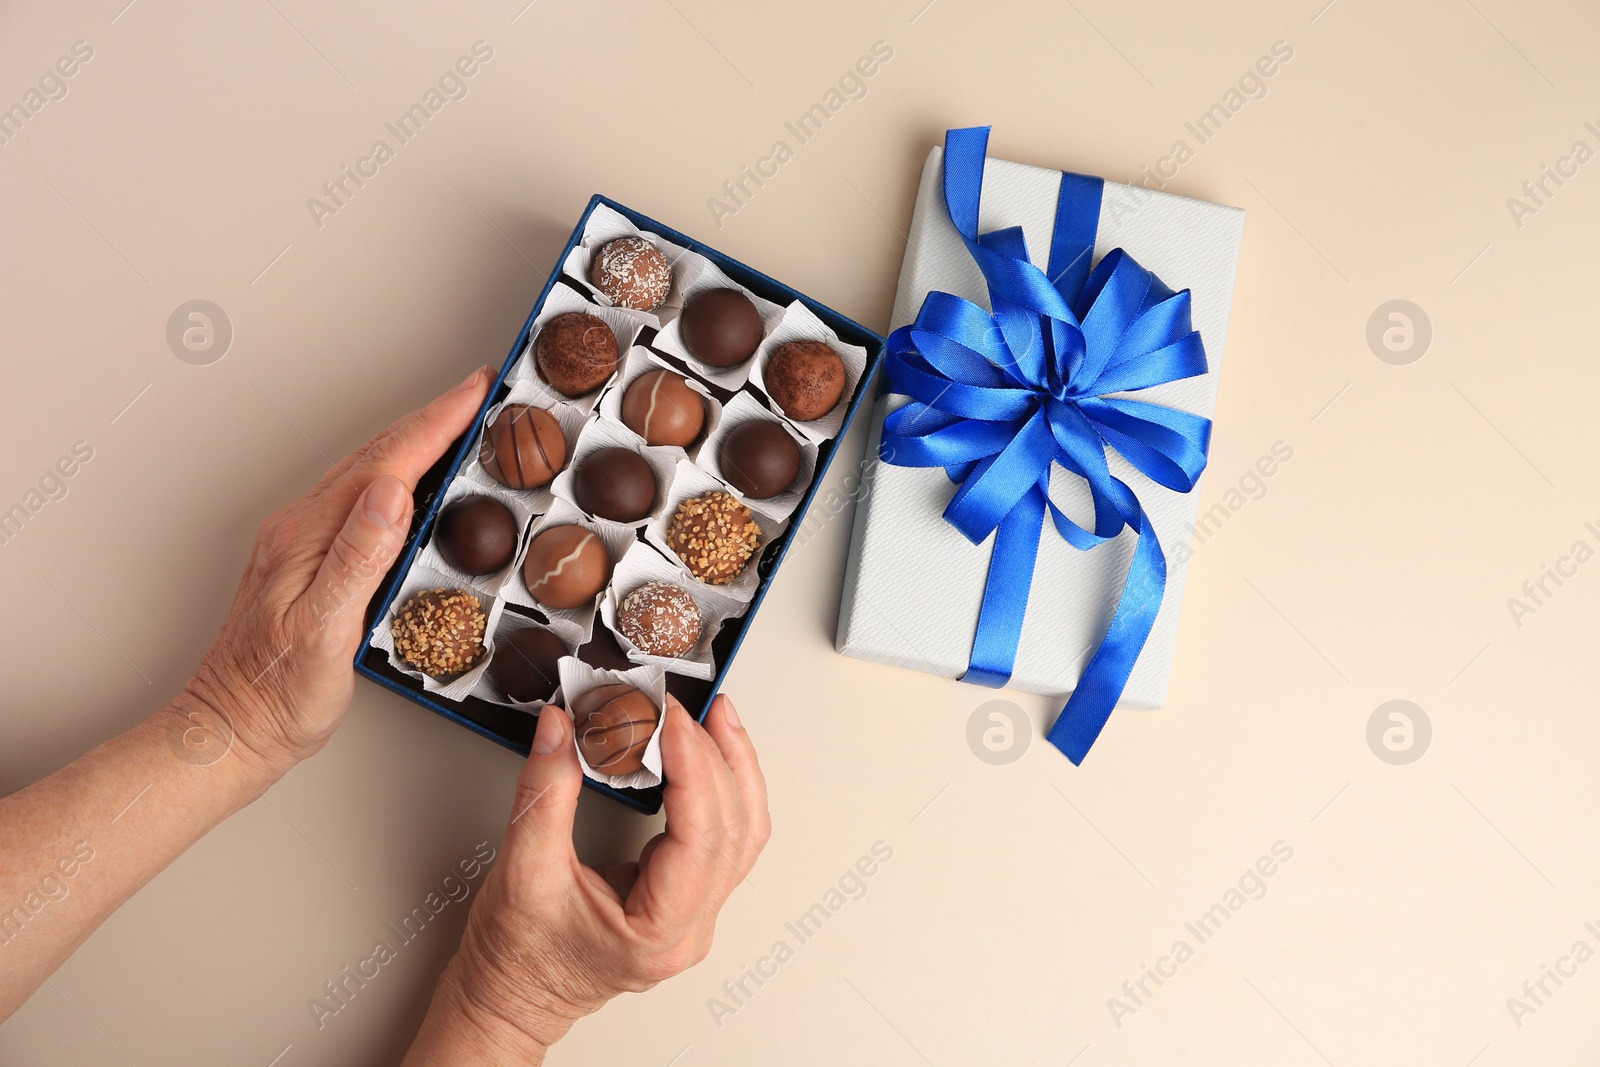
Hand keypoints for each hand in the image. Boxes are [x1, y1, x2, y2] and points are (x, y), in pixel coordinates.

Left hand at [178, 365, 493, 779]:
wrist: (233, 729)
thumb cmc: (279, 694)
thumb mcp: (326, 629)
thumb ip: (359, 557)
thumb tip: (390, 493)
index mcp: (310, 536)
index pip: (387, 463)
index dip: (437, 424)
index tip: (477, 392)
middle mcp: (302, 528)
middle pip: (379, 454)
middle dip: (433, 418)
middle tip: (480, 393)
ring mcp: (303, 541)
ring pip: (370, 471)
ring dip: (417, 441)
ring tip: (458, 424)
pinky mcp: (308, 559)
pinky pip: (361, 497)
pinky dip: (399, 475)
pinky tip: (415, 482)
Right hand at [415, 694, 768, 1058]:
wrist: (509, 999)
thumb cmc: (516, 960)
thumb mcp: (522, 870)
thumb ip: (545, 793)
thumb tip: (562, 728)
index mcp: (659, 931)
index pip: (702, 837)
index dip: (693, 767)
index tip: (669, 721)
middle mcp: (690, 927)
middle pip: (735, 830)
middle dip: (717, 756)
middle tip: (687, 708)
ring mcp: (694, 915)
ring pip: (743, 833)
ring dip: (734, 769)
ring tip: (717, 718)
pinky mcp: (686, 899)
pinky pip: (726, 839)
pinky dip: (723, 790)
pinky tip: (710, 755)